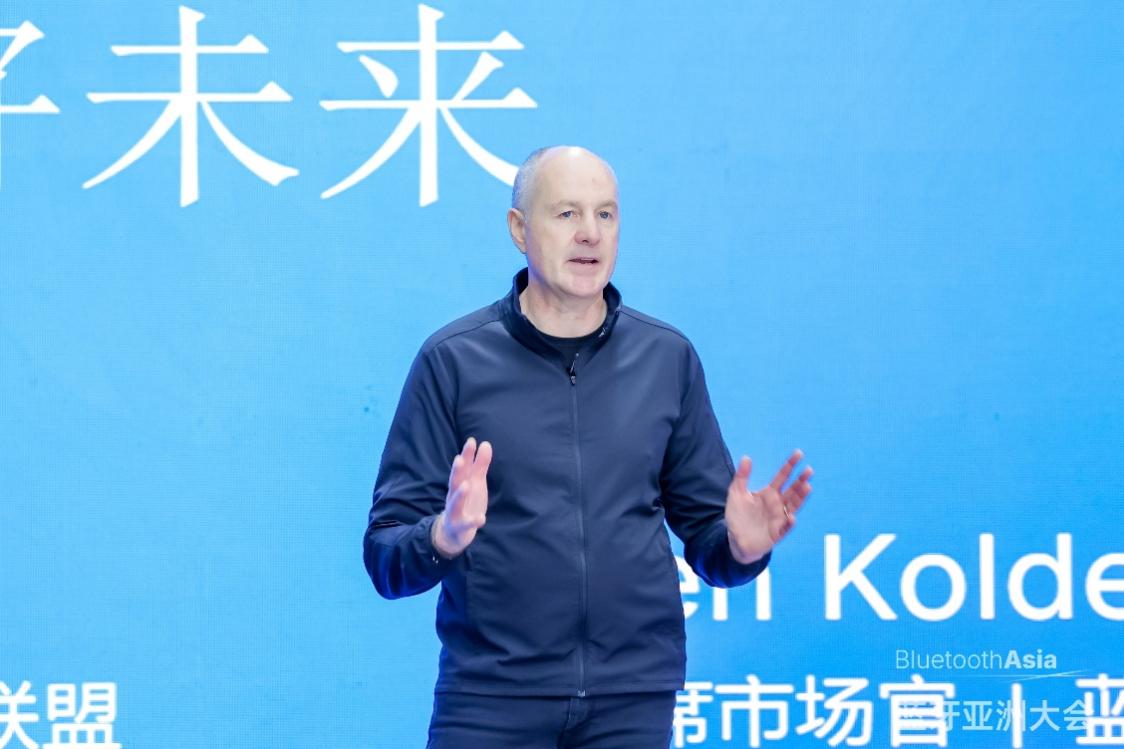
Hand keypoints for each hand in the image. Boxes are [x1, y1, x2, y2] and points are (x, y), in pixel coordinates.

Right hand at [432, 437, 492, 557]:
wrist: (454, 531)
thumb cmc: (466, 502)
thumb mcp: (475, 483)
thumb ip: (480, 465)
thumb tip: (485, 443)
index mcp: (460, 484)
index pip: (462, 468)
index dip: (466, 455)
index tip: (471, 441)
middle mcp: (454, 496)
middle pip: (454, 482)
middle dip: (457, 471)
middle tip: (459, 459)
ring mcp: (455, 512)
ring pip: (455, 502)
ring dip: (460, 494)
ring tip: (467, 486)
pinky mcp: (459, 526)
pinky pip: (465, 524)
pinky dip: (472, 521)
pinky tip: (481, 518)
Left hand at [725, 449, 812, 563]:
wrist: (735, 540)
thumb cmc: (738, 516)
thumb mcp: (736, 494)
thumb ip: (742, 477)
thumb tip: (746, 457)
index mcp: (769, 493)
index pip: (782, 477)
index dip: (790, 465)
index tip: (799, 454)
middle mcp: (777, 504)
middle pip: (792, 490)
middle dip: (801, 480)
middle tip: (809, 470)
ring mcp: (778, 518)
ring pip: (793, 506)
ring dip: (801, 497)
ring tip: (807, 487)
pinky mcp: (776, 533)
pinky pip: (785, 528)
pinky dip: (789, 523)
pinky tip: (791, 517)